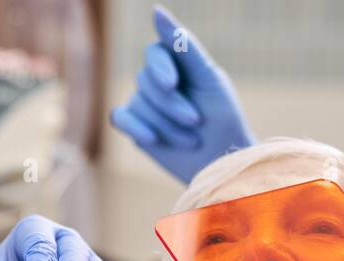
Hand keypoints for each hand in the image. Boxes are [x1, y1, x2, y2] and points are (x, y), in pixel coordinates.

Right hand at [110, 5, 252, 183]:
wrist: (221, 162)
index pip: (155, 53)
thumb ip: (184, 46)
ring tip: (191, 139)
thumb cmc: (222, 118)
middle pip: (146, 81)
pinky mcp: (135, 127)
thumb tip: (155, 11)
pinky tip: (152, 139)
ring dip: (166, 124)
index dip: (161, 67)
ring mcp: (144, 103)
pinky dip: (136, 127)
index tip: (173, 84)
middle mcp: (158, 80)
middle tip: (196, 122)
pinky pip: (121, 118)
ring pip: (139, 103)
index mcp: (178, 64)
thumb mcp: (208, 79)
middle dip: (171, 105)